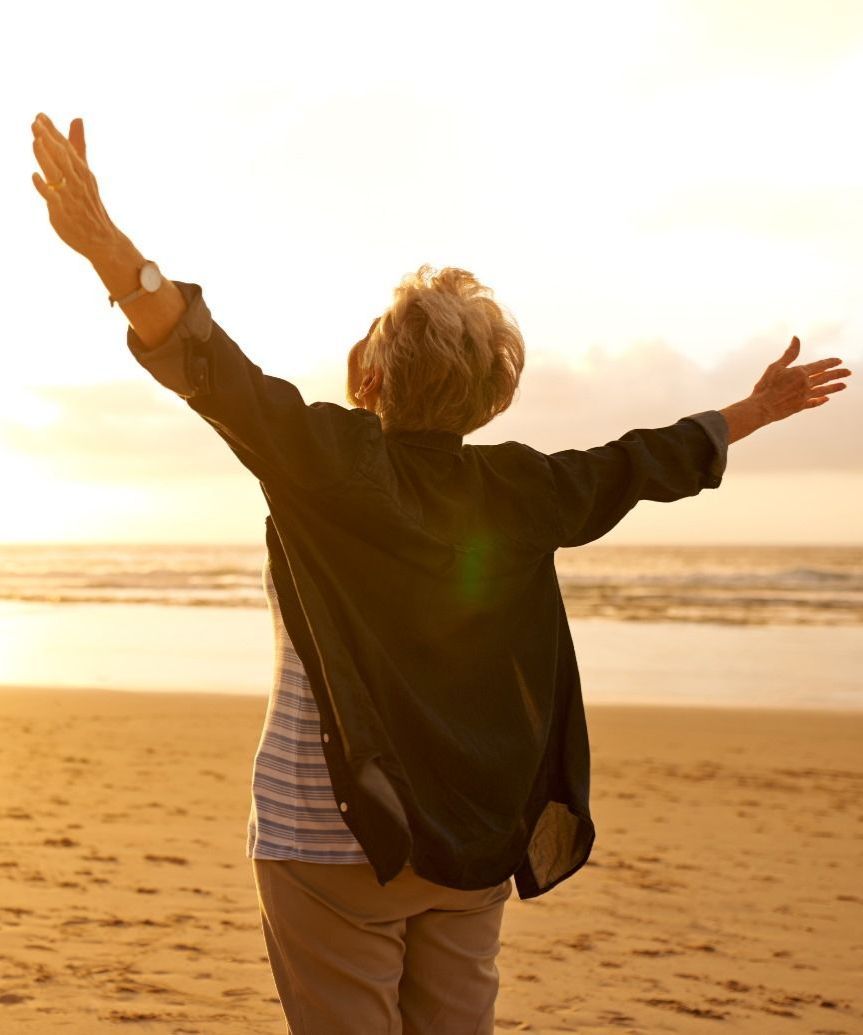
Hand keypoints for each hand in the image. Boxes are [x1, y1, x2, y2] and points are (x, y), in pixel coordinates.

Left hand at [31, 112, 118, 258]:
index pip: (66, 148)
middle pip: (62, 157)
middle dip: (49, 140)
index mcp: (81, 171)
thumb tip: (77, 118)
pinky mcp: (64, 212)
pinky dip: (45, 188)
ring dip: (46, 158)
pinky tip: (35, 177)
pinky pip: (54, 199)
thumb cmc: (88, 203)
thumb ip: (78, 145)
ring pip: (57, 174)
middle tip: (36, 123)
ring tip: (36, 142)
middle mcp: (77, 181)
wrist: (102, 238)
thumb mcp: (85, 171)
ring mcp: (71, 197)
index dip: (53, 132)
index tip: (40, 116)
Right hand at [751, 337, 851, 423]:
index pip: (820, 365)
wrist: (761, 408)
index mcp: (800, 373)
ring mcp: (804, 396)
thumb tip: (796, 338)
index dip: (830, 362)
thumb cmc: (765, 386)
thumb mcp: (776, 366)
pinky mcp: (800, 406)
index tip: (840, 361)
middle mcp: (806, 384)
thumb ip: (789, 354)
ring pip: (823, 390)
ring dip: (834, 387)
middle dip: (838, 374)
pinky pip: (814, 403)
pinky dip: (821, 401)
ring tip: (844, 385)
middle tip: (848, 372)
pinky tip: (826, 399)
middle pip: (826, 377)